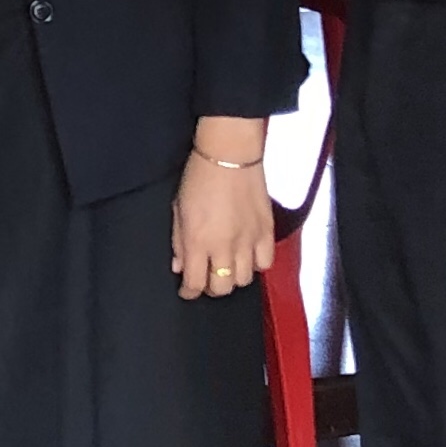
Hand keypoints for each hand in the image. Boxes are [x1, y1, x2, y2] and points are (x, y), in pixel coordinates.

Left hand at [173, 118, 273, 299]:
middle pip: (221, 288)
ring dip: (233, 277)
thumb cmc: (199, 177)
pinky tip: (248, 256)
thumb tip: (180, 266)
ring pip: (243, 280)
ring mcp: (248, 240)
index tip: (186, 290)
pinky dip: (256, 265)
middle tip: (206, 277)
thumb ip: (178, 241)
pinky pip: (265, 263)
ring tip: (227, 265)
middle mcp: (224, 246)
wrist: (230, 154)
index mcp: (197, 240)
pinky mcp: (266, 232)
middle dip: (211, 288)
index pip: (195, 283)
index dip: (189, 292)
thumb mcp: (178, 208)